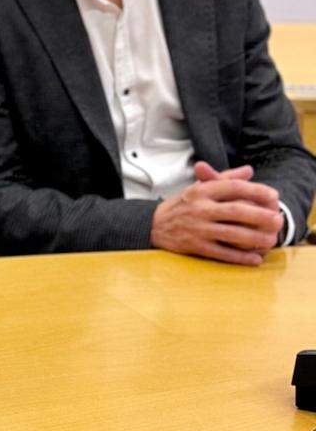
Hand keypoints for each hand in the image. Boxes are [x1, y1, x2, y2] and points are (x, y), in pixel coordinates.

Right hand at [151, 161, 283, 265]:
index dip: (254, 190)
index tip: (273, 195)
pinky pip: (222, 253)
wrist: (152, 225)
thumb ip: (225, 179)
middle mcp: (199, 209)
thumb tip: (248, 171)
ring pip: (231, 233)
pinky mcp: (195, 246)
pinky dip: (240, 257)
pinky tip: (255, 259)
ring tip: (271, 239)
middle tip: (278, 219)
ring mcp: (197, 228)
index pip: (231, 187)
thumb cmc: (181, 206)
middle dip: (260, 215)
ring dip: (254, 238)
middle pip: (235, 211)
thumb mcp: (198, 188)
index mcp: (201, 191)